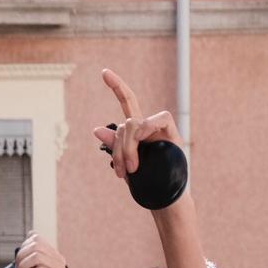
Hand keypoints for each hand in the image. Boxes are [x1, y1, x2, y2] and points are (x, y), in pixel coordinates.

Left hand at [12, 232, 68, 267]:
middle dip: (21, 257)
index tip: (17, 261)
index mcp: (53, 254)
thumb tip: (30, 234)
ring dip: (23, 267)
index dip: (23, 247)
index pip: (36, 238)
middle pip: (36, 246)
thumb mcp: (30, 267)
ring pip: (37, 257)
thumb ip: (31, 252)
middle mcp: (59, 260)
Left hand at [92, 69, 186, 187]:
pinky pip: (153, 121)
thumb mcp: (125, 164)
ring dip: (127, 148)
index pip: (127, 103)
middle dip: (118, 148)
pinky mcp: (171, 130)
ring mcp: (160, 127)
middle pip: (124, 124)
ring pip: (132, 125)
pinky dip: (142, 136)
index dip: (117, 87)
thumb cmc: (146, 181)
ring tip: (130, 169)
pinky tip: (140, 152)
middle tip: (120, 171)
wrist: (166, 196)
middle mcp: (148, 125)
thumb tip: (97, 130)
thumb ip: (115, 147)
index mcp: (137, 131)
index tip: (104, 72)